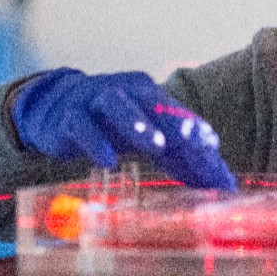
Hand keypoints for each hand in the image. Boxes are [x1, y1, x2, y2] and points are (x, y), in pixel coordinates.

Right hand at [12, 67, 237, 190]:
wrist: (55, 108)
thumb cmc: (112, 124)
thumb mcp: (148, 138)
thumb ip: (180, 157)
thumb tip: (221, 183)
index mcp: (150, 95)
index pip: (178, 112)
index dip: (196, 127)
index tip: (213, 144)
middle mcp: (127, 91)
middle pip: (154, 104)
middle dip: (175, 122)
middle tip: (192, 140)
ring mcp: (96, 100)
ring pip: (118, 105)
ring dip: (139, 124)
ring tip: (156, 146)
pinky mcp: (70, 117)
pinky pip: (82, 126)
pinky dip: (96, 142)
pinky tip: (108, 161)